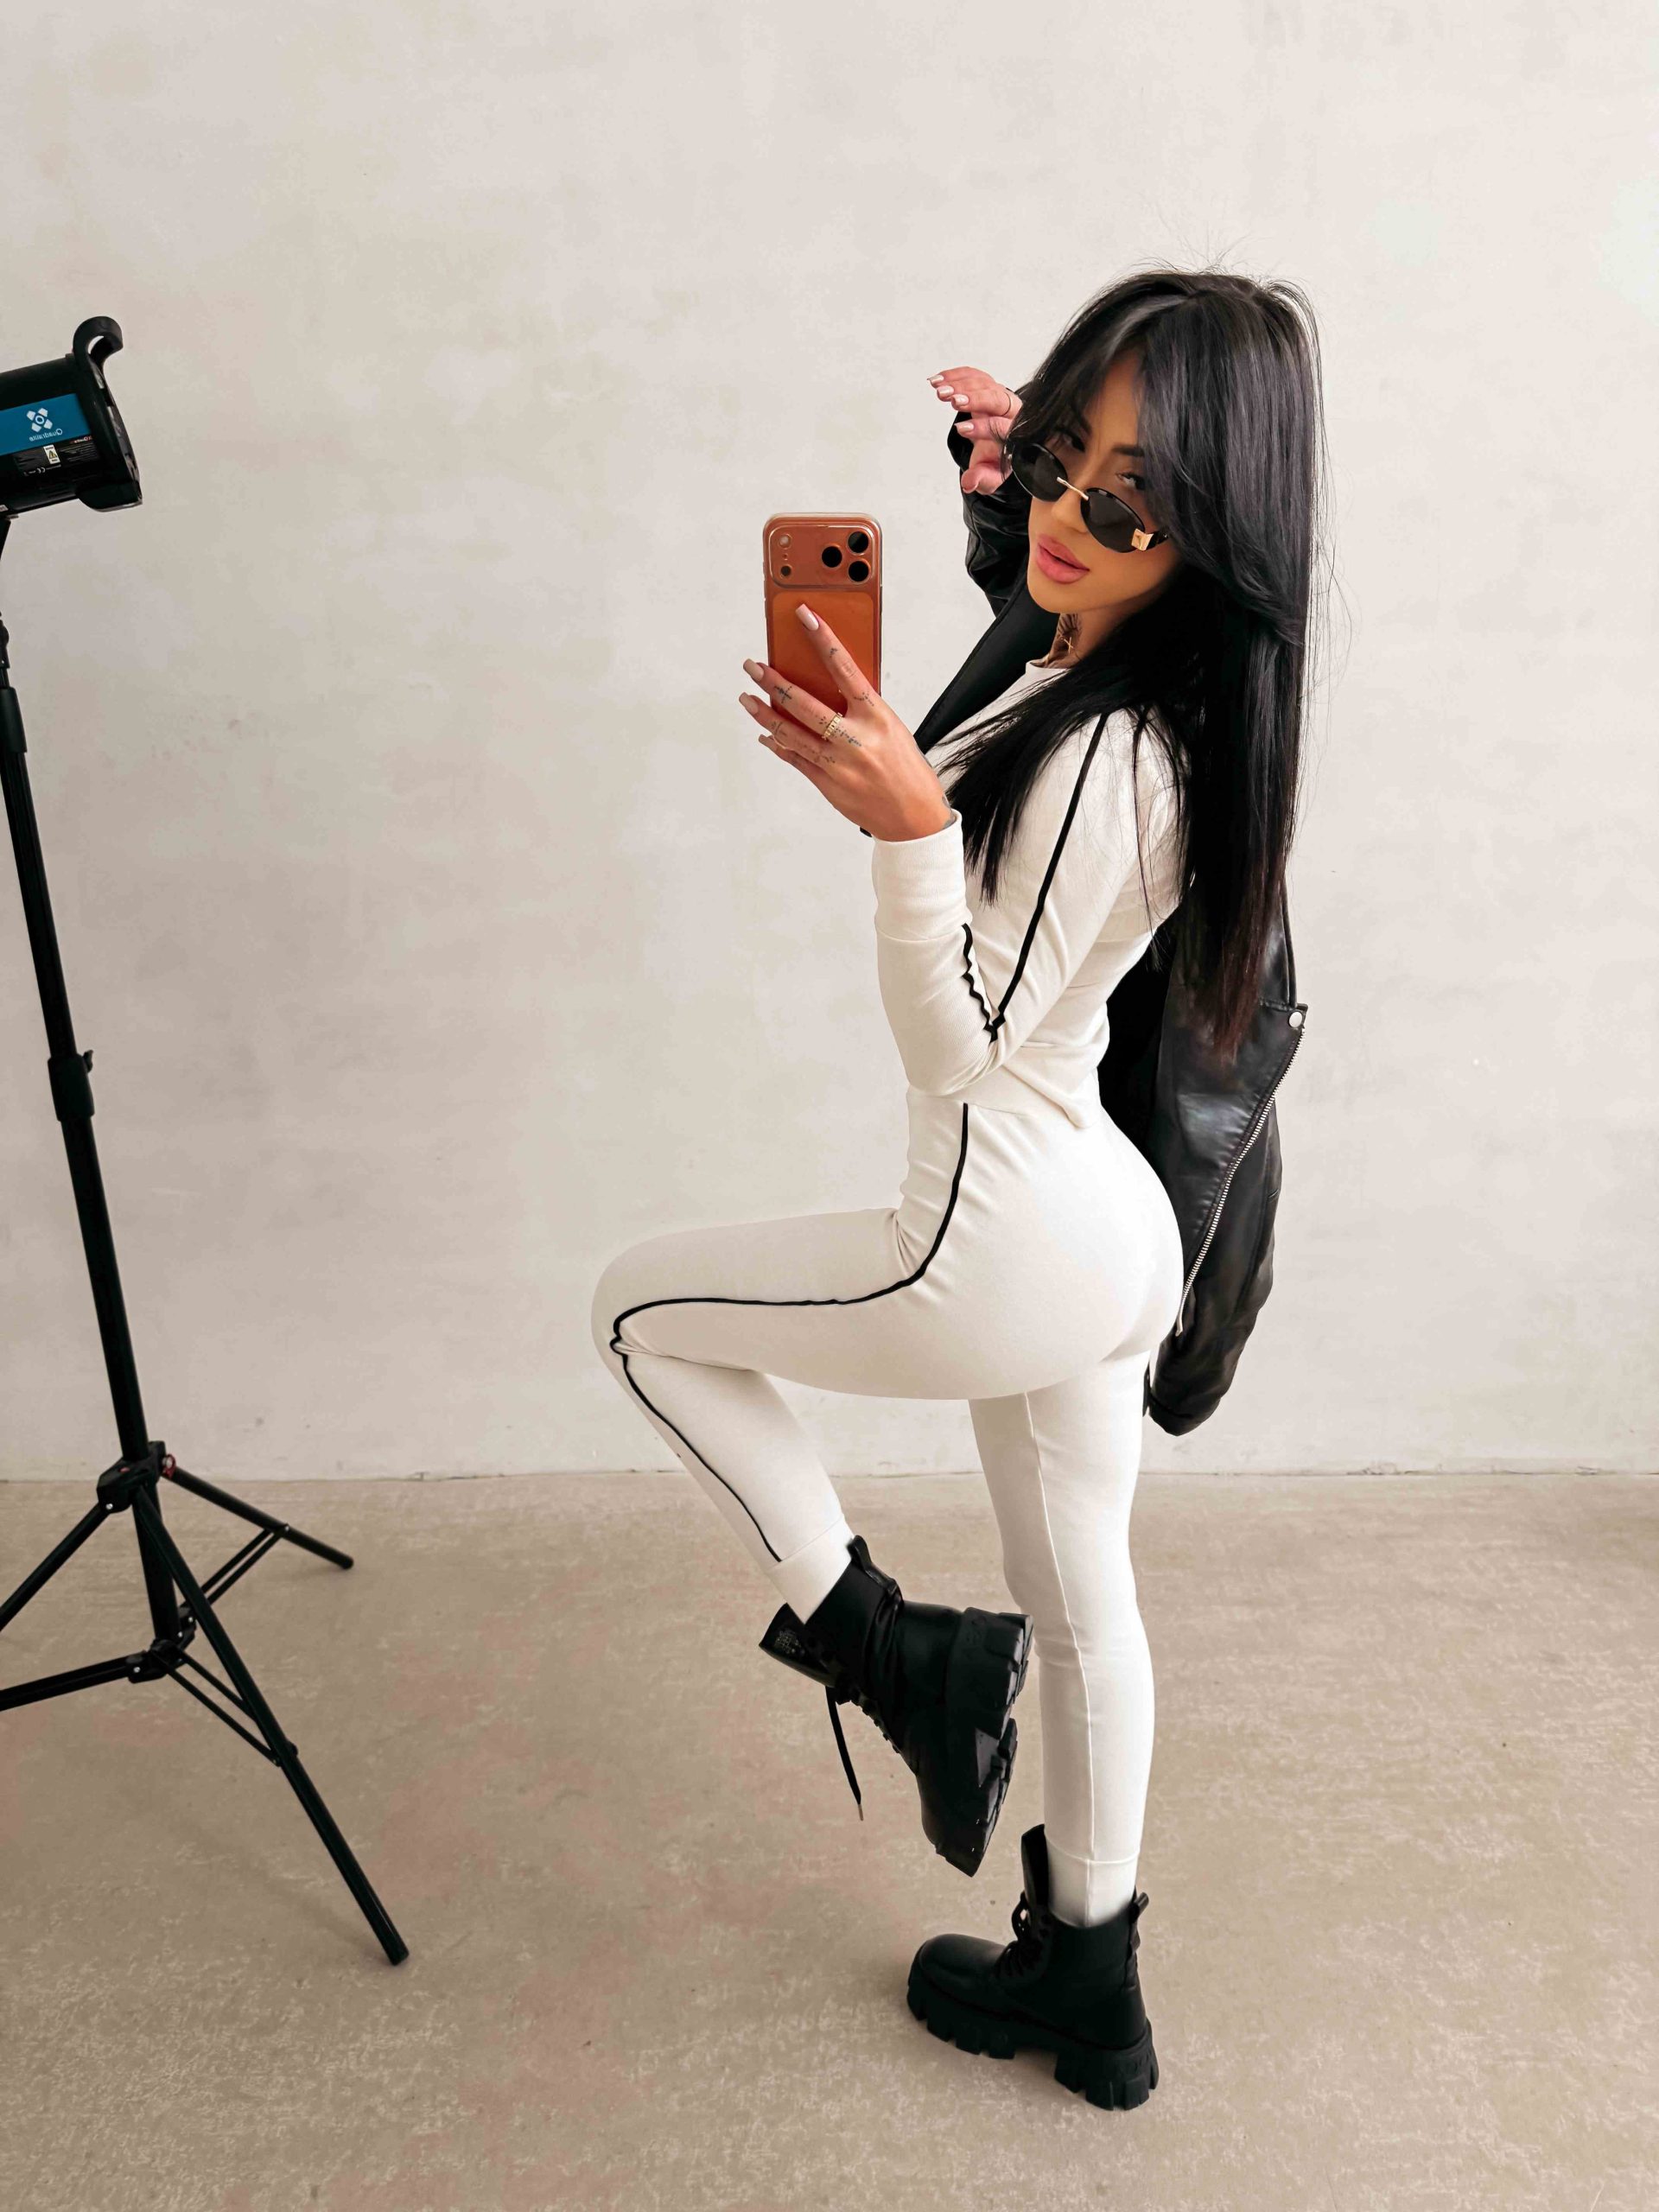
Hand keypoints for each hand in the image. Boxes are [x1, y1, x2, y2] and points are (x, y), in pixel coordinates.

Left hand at [739, 607, 952, 841]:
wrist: (914, 820)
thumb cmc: (908, 772)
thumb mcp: (892, 730)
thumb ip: (862, 711)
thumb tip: (830, 690)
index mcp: (877, 717)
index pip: (844, 668)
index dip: (823, 639)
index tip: (805, 617)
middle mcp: (855, 739)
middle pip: (804, 703)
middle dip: (773, 682)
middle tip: (752, 666)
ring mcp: (837, 763)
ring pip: (790, 733)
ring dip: (764, 714)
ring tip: (747, 697)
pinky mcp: (826, 784)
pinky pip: (795, 759)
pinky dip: (778, 745)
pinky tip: (764, 734)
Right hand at [928, 365, 1021, 493]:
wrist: (1000, 439)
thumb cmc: (996, 458)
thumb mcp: (991, 475)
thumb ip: (982, 479)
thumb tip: (969, 484)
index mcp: (1016, 433)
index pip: (1002, 427)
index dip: (982, 428)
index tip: (961, 430)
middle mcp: (1012, 409)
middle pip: (996, 398)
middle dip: (973, 399)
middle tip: (952, 401)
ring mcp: (1000, 394)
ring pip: (983, 383)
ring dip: (960, 385)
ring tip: (939, 391)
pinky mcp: (987, 384)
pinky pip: (973, 375)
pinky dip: (955, 375)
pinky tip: (937, 380)